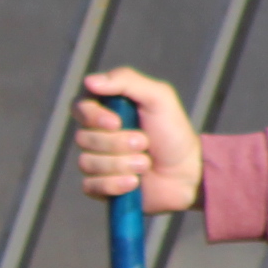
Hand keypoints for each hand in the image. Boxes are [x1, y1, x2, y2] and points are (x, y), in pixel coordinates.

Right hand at [75, 68, 204, 215]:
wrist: (188, 173)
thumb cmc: (173, 132)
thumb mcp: (158, 97)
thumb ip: (126, 81)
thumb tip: (89, 81)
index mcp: (106, 110)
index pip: (79, 107)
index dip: (93, 116)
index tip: (116, 123)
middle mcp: (97, 135)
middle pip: (83, 138)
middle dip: (117, 143)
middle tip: (145, 143)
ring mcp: (97, 162)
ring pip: (87, 163)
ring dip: (122, 164)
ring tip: (146, 164)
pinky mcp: (100, 187)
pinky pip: (90, 186)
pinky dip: (114, 185)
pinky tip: (134, 183)